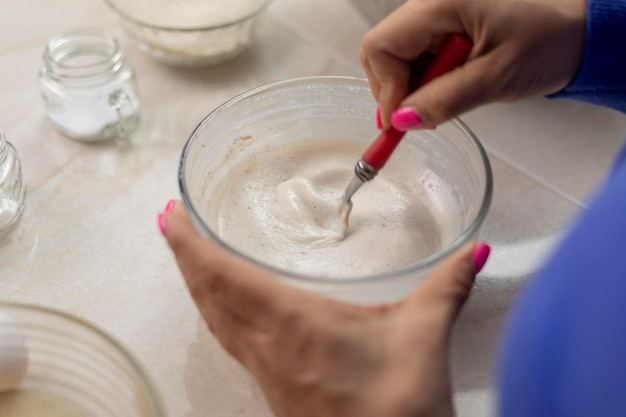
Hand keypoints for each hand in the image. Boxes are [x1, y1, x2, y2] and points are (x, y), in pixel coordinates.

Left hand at [160, 200, 489, 416]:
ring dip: (197, 285)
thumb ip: (447, 286)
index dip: (192, 246)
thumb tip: (475, 251)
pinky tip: (225, 308)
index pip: (226, 277)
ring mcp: (267, 372)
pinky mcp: (275, 390)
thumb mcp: (424, 336)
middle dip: (184, 257)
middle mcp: (269, 347)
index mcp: (295, 324)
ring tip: (187, 256)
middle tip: (168, 221)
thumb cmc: (401, 406)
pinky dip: (216, 314)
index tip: (170, 215)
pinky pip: (231, 343)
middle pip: (209, 297)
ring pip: (215, 322)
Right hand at [360, 0, 585, 129]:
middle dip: (394, 89)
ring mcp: (434, 12)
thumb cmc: (547, 43)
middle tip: (421, 115)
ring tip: (445, 100)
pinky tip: (447, 89)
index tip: (401, 122)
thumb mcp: (495, 78)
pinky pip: (414, 56)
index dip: (385, 88)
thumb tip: (401, 121)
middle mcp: (430, 2)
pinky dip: (423, 80)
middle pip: (383, 51)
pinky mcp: (441, 24)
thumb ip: (445, 100)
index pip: (382, 46)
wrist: (577, 31)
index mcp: (441, 2)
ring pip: (395, 57)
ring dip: (410, 88)